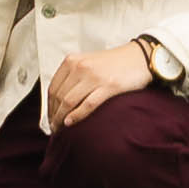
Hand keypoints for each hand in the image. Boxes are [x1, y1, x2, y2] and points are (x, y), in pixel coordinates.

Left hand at [39, 42, 155, 131]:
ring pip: (69, 101)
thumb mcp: (87, 63)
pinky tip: (71, 123)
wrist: (139, 58)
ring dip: (61, 118)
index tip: (49, 117)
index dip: (48, 106)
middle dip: (53, 114)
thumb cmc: (114, 63)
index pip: (52, 87)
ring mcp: (94, 76)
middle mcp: (80, 67)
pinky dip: (77, 115)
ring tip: (60, 129)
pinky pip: (88, 104)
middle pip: (58, 96)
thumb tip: (59, 99)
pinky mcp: (109, 86)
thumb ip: (73, 75)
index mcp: (72, 61)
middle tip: (53, 127)